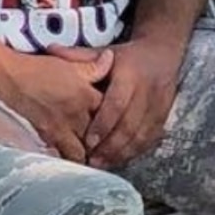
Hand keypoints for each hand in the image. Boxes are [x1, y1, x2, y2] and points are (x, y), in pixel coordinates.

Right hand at [0, 47, 114, 162]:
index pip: (110, 113)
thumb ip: (93, 66)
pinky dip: (69, 158)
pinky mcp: (46, 135)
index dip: (116, 120)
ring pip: (82, 152)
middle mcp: (76, 116)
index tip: (119, 122)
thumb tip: (111, 59)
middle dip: (104, 145)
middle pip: (99, 139)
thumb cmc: (39, 68)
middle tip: (111, 148)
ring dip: (87, 156)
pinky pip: (62, 154)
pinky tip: (72, 157)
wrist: (11, 76)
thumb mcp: (70, 63)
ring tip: (92, 157)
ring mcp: (61, 128)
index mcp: (86, 96)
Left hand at [85, 35, 182, 168]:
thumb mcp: (105, 52)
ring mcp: (159, 105)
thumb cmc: (126, 56)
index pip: (117, 103)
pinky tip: (120, 160)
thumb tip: (50, 50)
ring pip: (142, 135)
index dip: (103, 124)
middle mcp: (147, 90)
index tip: (88, 141)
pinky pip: (151, 138)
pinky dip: (136, 151)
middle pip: (130, 124)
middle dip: (111, 145)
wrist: (162, 53)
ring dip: (122, 152)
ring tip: (102, 164)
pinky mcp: (164, 116)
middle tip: (92, 160)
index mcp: (130, 74)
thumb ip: (79, 57)